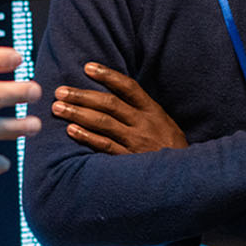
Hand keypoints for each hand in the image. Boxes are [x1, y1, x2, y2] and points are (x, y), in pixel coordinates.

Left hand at [53, 63, 186, 154]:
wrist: (187, 178)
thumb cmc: (170, 149)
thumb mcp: (163, 124)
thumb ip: (142, 111)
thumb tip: (115, 94)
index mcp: (153, 111)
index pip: (128, 87)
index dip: (108, 75)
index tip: (87, 67)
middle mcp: (144, 124)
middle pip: (109, 104)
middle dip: (82, 96)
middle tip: (60, 91)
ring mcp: (136, 142)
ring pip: (103, 123)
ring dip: (78, 113)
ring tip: (59, 107)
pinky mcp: (129, 161)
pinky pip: (105, 146)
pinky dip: (87, 136)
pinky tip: (71, 130)